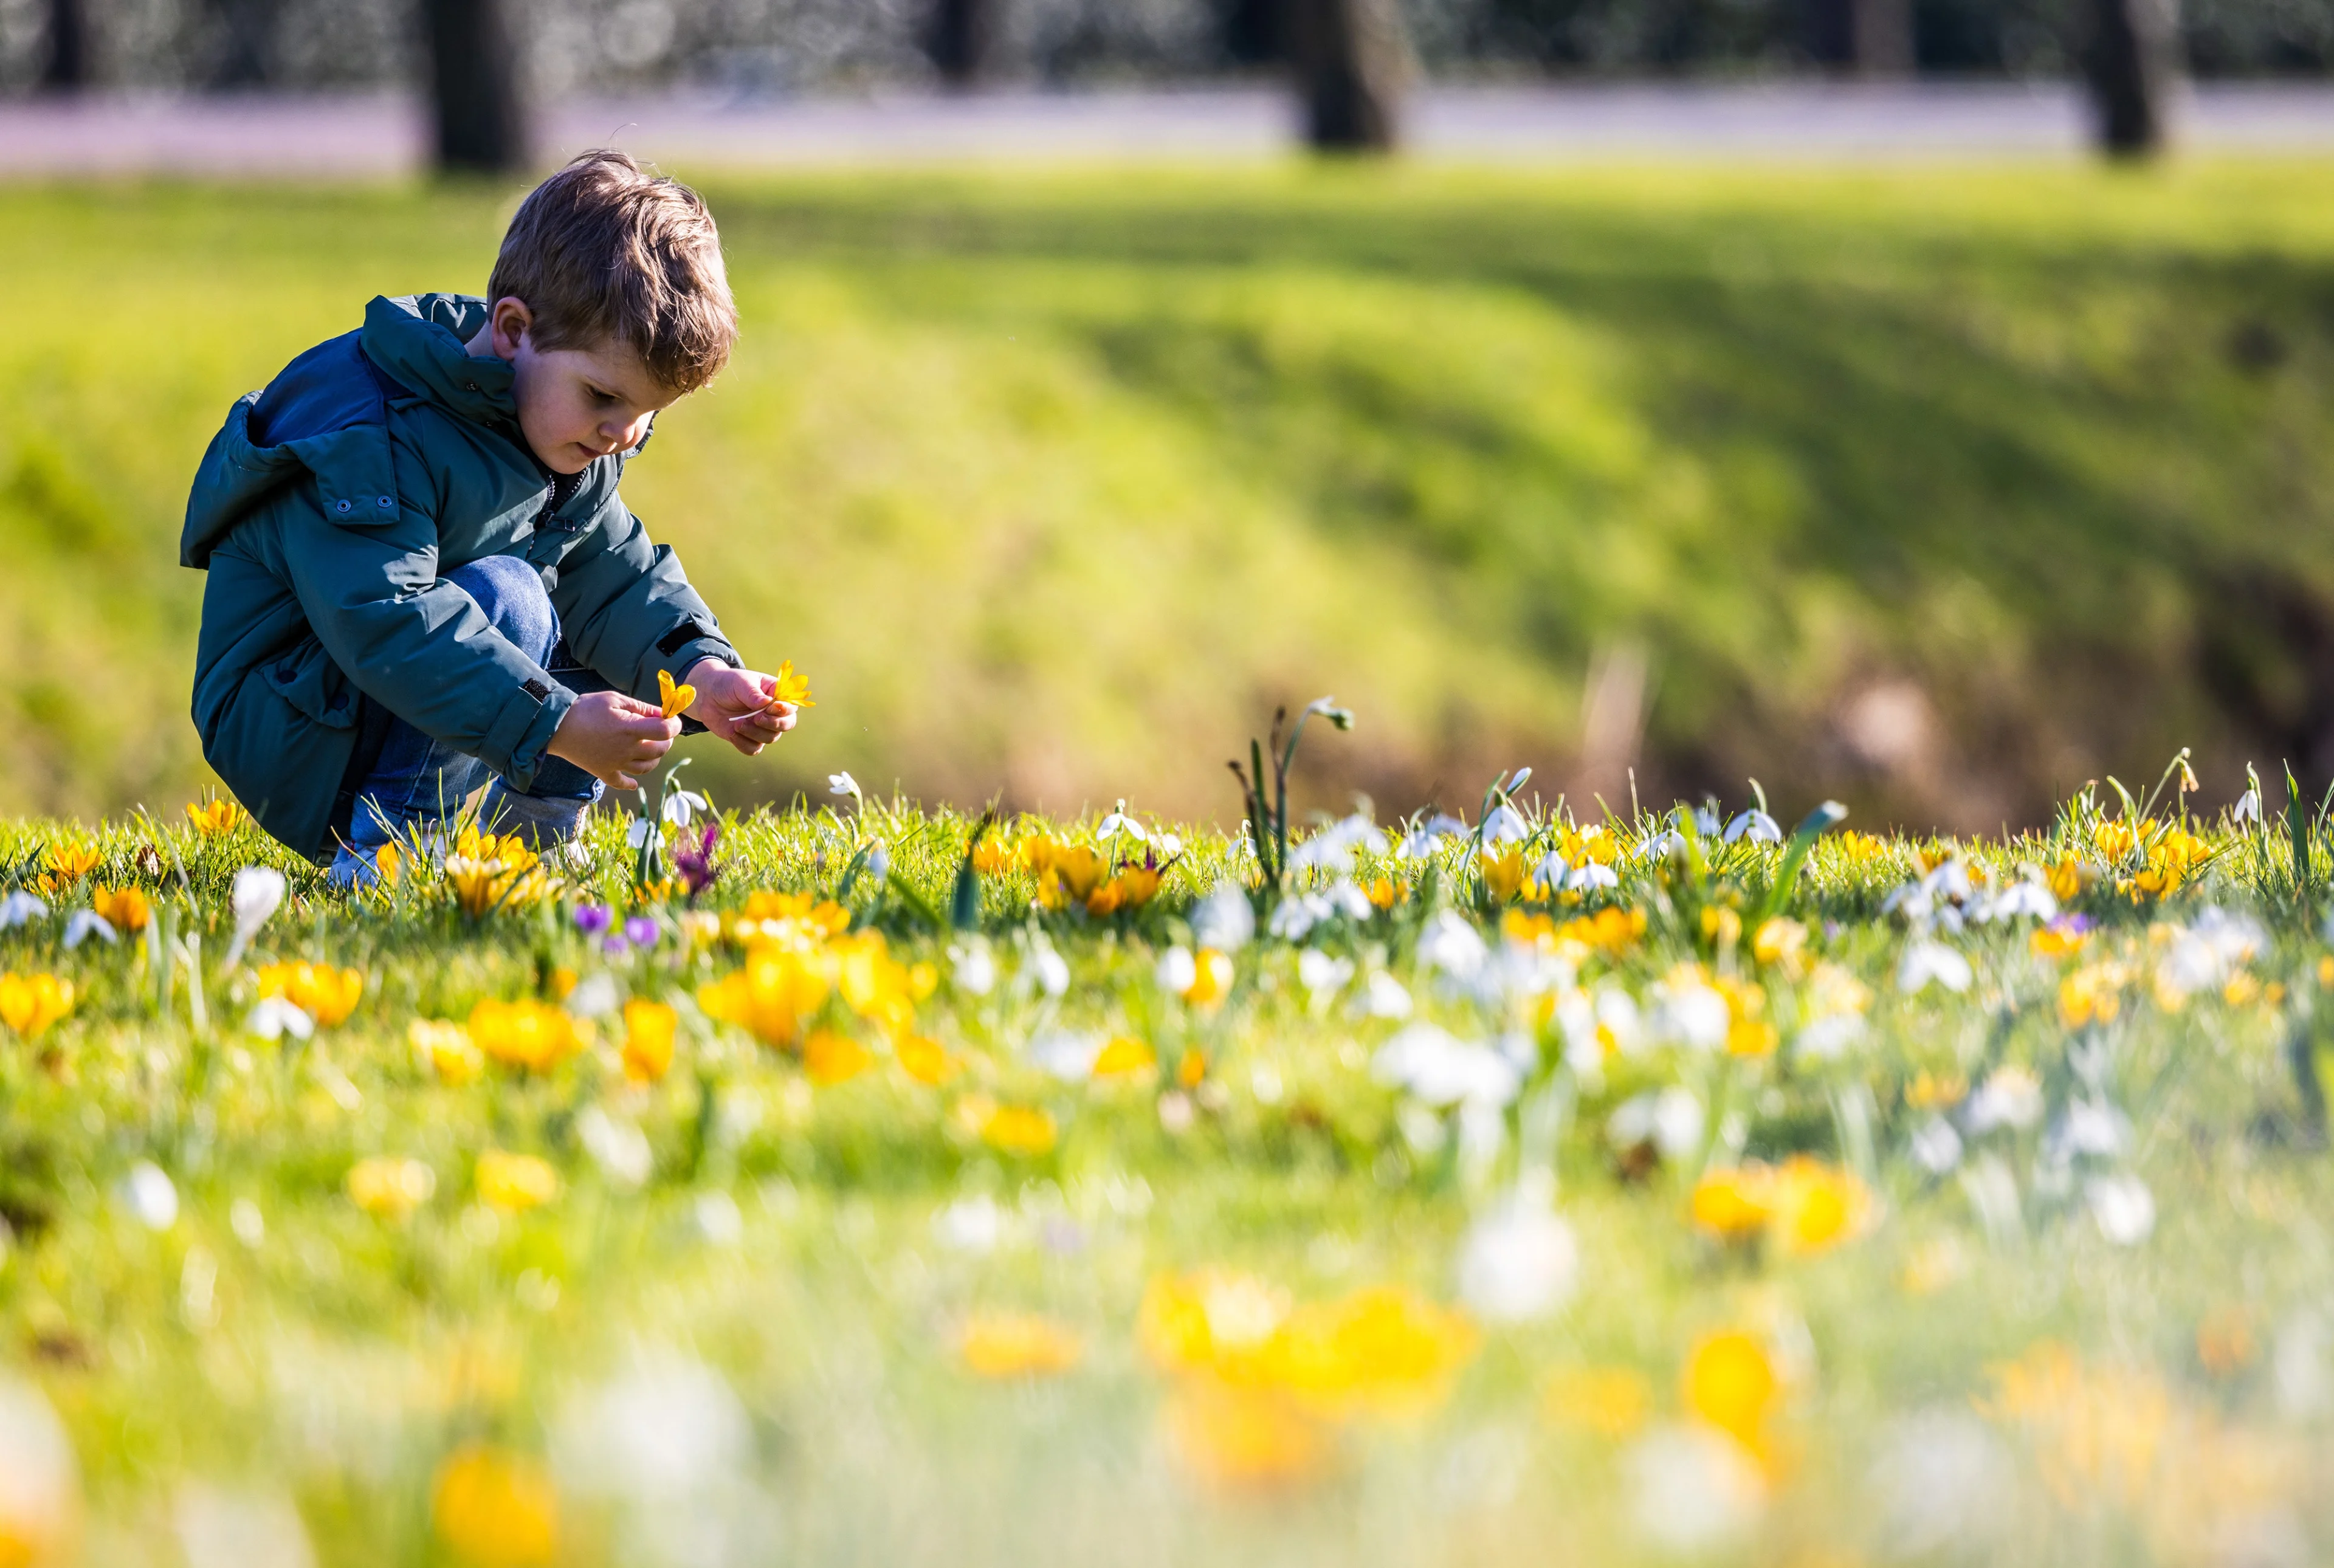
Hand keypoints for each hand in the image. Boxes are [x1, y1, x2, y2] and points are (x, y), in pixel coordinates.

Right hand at [547, 690, 678, 790]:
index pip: (665, 731)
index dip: (674, 724)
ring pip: (646, 768)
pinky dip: (631, 783)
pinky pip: (622, 783)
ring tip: (649, 748)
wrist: (555, 726)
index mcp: (630, 729)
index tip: (672, 719)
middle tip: (661, 732)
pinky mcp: (604, 772)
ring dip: (654, 759)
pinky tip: (634, 781)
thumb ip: (640, 707)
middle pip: (659, 750)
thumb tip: (661, 713)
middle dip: (666, 740)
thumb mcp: (614, 699)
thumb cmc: (585, 708)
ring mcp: (616, 763)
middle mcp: (626, 749)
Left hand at [684, 659, 798, 755]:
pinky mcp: (749, 738)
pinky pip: (753, 749)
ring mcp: (762, 727)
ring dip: (754, 732)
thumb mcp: (740, 683)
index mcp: (776, 695)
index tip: (771, 707)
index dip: (784, 709)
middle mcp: (773, 713)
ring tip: (737, 723)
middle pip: (787, 724)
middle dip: (773, 724)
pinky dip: (743, 743)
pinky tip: (732, 732)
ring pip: (770, 738)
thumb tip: (767, 703)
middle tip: (756, 718)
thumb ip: (753, 693)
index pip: (791, 705)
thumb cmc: (728, 684)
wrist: (708, 696)